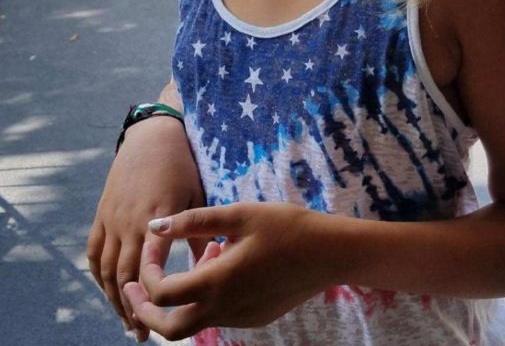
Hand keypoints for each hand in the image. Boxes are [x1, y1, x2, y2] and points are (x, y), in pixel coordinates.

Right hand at [87, 115, 205, 339]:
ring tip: (126, 320)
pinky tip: (107, 289)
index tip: (158, 318)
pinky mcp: (102, 213)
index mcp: (155, 219)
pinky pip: (94, 250)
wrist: (152, 135)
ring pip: (106, 268)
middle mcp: (128, 222)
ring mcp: (111, 218)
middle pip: (123, 275)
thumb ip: (196, 234)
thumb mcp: (196, 196)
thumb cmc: (181, 166)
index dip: (150, 297)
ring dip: (113, 297)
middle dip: (131, 307)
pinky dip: (98, 274)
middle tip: (141, 332)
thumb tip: (207, 269)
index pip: (147, 268)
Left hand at [123, 202, 334, 340]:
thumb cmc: (285, 227)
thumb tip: (154, 226)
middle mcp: (223, 309)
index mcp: (215, 283)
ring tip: (200, 257)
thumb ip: (193, 222)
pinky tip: (225, 263)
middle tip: (134, 286)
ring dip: (181, 298)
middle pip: (169, 329)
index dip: (146, 270)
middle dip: (145, 309)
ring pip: (195, 322)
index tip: (154, 244)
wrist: (329, 252)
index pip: (160, 293)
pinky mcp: (255, 318)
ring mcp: (240, 319)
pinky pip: (219, 315)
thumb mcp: (238, 215)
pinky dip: (208, 296)